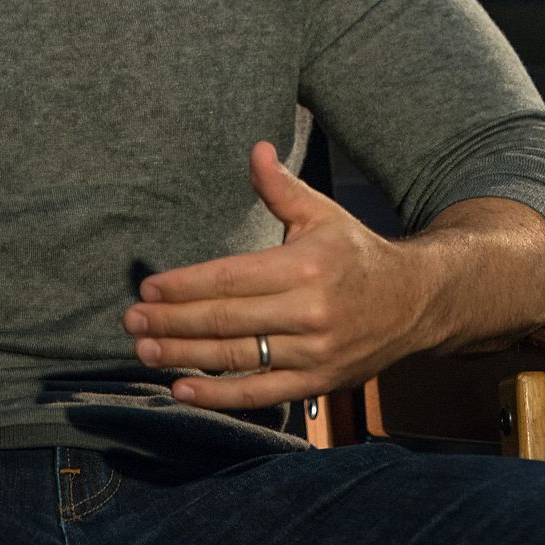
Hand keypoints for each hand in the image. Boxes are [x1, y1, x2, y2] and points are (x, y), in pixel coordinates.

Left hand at [122, 141, 438, 408]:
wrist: (414, 302)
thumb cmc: (356, 253)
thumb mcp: (322, 213)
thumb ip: (281, 188)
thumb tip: (255, 149)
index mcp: (305, 265)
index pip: (230, 278)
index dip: (185, 285)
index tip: (149, 287)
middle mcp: (309, 312)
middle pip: (225, 320)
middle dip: (171, 321)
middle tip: (130, 320)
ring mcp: (312, 353)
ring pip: (236, 357)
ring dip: (182, 355)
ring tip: (143, 349)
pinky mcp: (316, 383)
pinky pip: (259, 394)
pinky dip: (217, 395)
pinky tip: (180, 388)